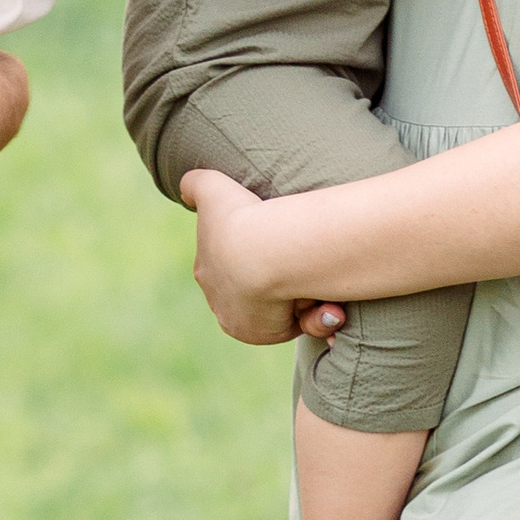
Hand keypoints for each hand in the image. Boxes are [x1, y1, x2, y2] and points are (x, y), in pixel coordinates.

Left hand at [180, 166, 346, 349]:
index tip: (282, 240)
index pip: (234, 264)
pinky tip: (330, 305)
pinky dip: (319, 316)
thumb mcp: (213, 188)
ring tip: (323, 285)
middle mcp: (222, 301)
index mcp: (209, 270)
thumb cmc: (241, 216)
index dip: (261, 252)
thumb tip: (188, 188)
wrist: (261, 253)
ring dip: (309, 298)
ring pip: (283, 308)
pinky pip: (301, 325)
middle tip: (305, 261)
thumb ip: (196, 184)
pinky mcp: (267, 335)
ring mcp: (243, 321)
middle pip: (261, 290)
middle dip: (286, 279)